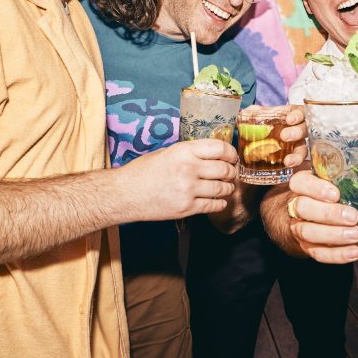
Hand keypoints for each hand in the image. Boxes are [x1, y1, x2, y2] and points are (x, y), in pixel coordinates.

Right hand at [122, 138, 238, 220]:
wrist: (124, 194)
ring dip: (228, 188)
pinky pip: (213, 205)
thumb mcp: (167, 152)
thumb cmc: (143, 171)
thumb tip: (213, 154)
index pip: (220, 149)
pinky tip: (218, 200)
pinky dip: (220, 203)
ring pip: (222, 188)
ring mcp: (188, 190)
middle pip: (225, 169)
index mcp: (184, 151)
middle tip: (231, 173)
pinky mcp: (187, 208)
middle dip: (232, 172)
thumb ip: (190, 152)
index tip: (233, 157)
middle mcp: (188, 169)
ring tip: (226, 187)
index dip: (231, 153)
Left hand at [242, 104, 307, 166]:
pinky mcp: (294, 158)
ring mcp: (298, 144)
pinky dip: (294, 164)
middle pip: (305, 130)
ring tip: (288, 161)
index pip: (300, 112)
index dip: (297, 115)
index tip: (289, 119)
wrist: (262, 140)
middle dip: (297, 132)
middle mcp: (299, 129)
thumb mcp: (258, 114)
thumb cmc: (265, 122)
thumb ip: (252, 113)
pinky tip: (286, 167)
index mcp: (293, 115)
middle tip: (284, 136)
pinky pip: (299, 162)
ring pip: (304, 148)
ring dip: (298, 155)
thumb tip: (244, 114)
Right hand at [283, 170, 357, 263]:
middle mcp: (295, 205)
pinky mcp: (305, 246)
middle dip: (329, 213)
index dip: (316, 188)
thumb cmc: (325, 195)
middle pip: (303, 208)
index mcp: (302, 185)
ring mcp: (298, 227)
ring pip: (308, 232)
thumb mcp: (336, 183)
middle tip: (353, 217)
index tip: (336, 194)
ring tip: (355, 235)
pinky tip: (353, 252)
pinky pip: (317, 253)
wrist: (302, 217)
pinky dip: (336, 255)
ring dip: (333, 235)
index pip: (299, 182)